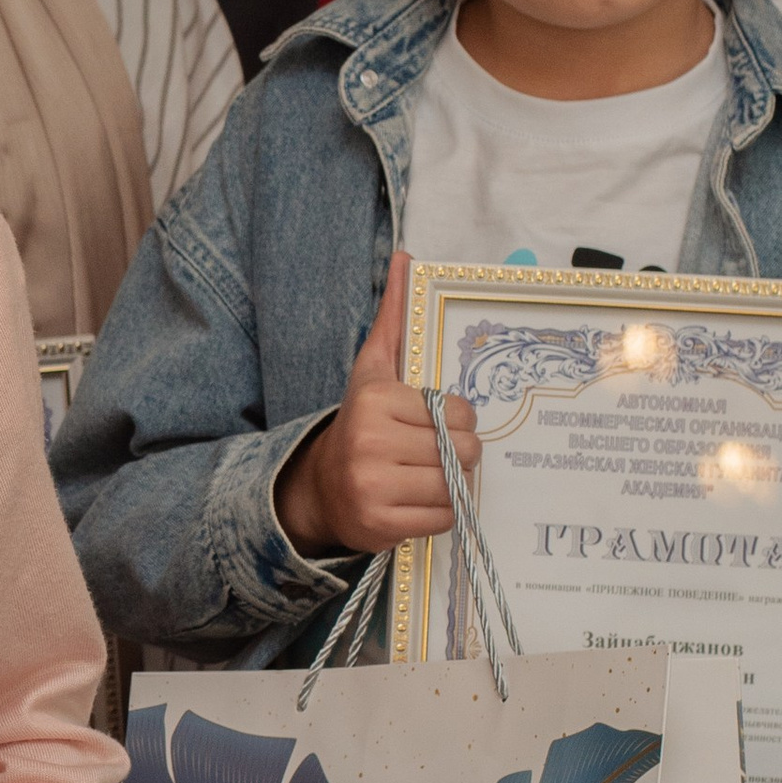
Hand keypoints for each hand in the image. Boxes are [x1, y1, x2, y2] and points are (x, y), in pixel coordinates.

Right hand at [273, 252, 476, 558]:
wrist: (320, 487)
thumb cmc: (362, 424)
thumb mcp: (373, 370)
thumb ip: (392, 318)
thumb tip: (405, 258)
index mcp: (374, 401)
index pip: (457, 413)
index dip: (456, 421)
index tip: (432, 424)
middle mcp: (369, 442)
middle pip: (461, 450)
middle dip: (456, 453)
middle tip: (431, 454)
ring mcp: (372, 486)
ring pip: (454, 485)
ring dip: (448, 485)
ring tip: (421, 477)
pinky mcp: (379, 524)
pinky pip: (443, 518)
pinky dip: (437, 513)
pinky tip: (413, 501)